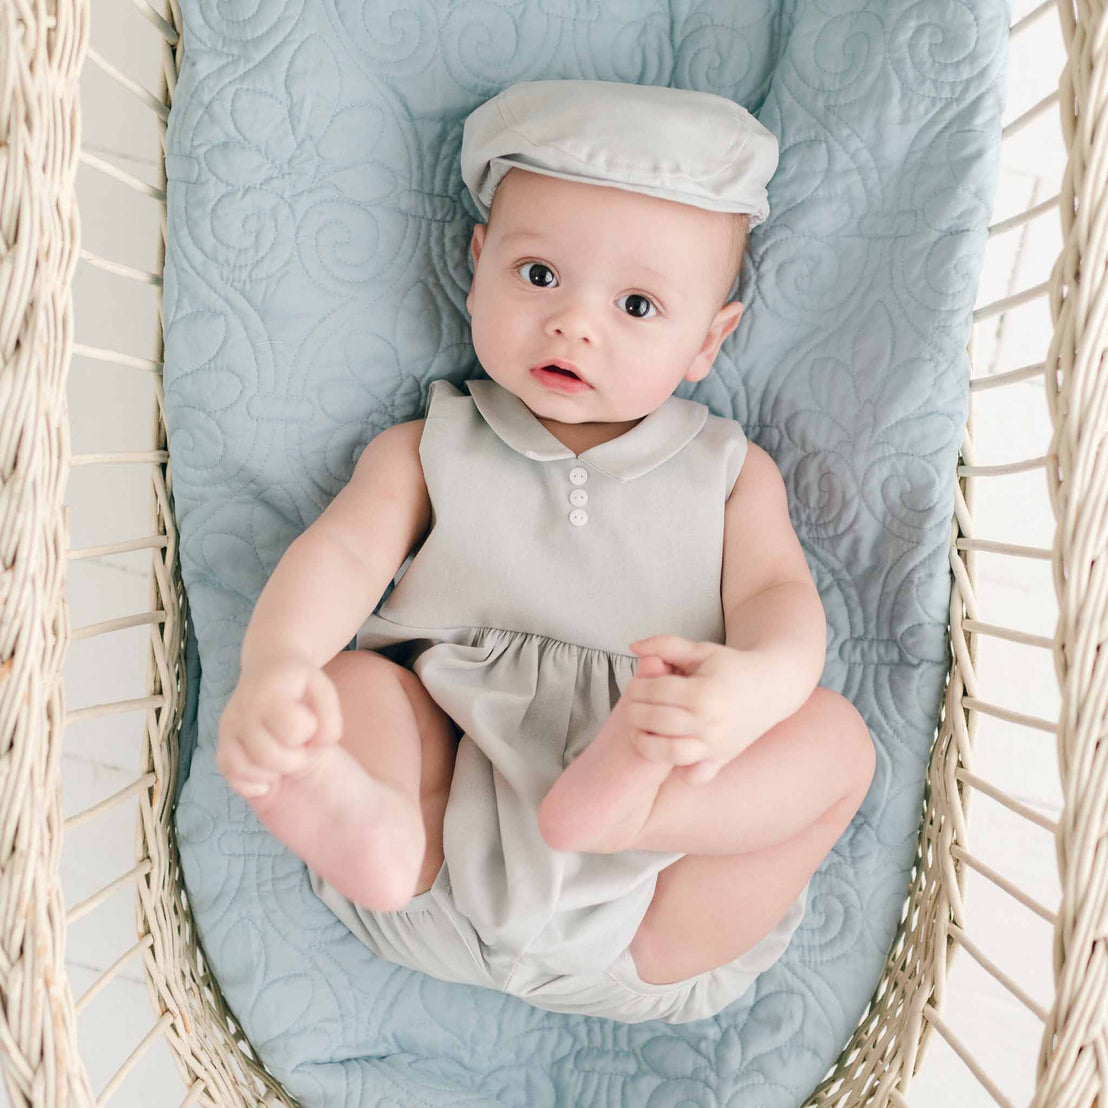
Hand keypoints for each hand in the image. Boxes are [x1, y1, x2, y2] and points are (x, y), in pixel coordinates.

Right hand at [216, 655, 342, 799]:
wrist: (267, 665)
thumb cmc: (298, 683)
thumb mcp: (323, 689)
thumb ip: (331, 719)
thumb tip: (320, 746)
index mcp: (269, 697)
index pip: (292, 729)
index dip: (309, 731)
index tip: (311, 723)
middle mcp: (243, 714)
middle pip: (267, 756)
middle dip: (294, 760)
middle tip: (301, 748)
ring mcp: (228, 729)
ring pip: (245, 768)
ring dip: (272, 772)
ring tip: (284, 757)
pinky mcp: (222, 743)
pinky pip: (229, 773)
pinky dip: (249, 782)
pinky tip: (268, 775)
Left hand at [626, 635, 762, 785]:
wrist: (773, 687)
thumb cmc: (733, 667)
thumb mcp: (701, 650)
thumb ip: (666, 645)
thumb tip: (633, 646)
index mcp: (704, 692)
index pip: (656, 691)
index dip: (638, 687)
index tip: (635, 686)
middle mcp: (711, 722)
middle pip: (658, 721)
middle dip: (636, 712)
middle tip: (633, 707)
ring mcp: (716, 745)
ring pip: (669, 753)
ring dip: (646, 743)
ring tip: (640, 732)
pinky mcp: (722, 759)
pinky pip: (694, 777)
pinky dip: (678, 770)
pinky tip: (670, 752)